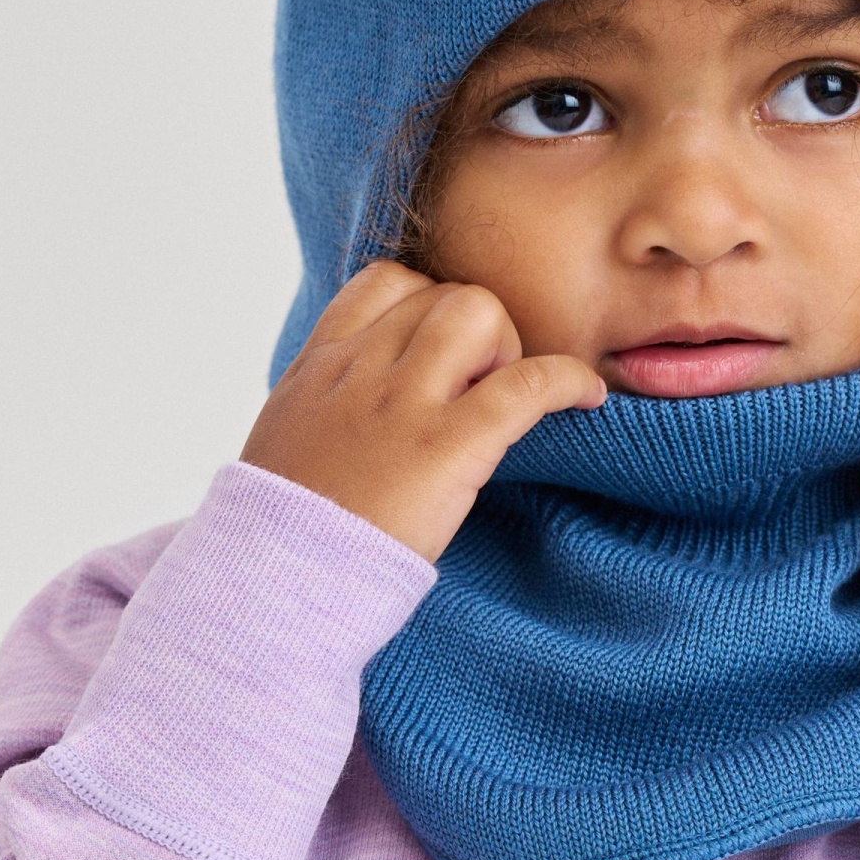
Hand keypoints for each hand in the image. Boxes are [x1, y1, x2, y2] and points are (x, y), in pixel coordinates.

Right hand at [240, 261, 606, 561]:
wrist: (274, 578)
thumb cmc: (283, 527)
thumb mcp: (289, 439)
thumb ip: (329, 405)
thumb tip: (365, 404)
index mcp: (322, 367)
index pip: (385, 282)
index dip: (427, 304)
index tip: (440, 352)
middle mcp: (362, 370)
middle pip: (442, 291)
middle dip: (475, 330)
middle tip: (477, 391)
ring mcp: (404, 403)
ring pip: (479, 312)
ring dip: (508, 346)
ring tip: (504, 399)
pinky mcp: (447, 446)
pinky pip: (527, 384)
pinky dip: (568, 380)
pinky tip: (586, 398)